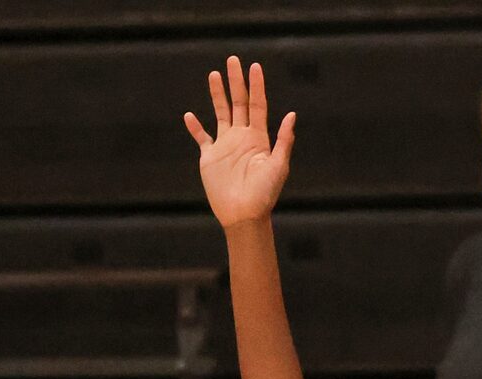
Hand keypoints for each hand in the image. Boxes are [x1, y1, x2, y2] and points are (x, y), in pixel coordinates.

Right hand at [186, 56, 296, 229]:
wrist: (244, 215)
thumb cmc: (264, 194)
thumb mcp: (278, 166)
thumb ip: (283, 140)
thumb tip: (292, 115)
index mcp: (259, 138)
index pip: (257, 105)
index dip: (256, 86)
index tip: (254, 67)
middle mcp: (242, 137)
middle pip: (238, 103)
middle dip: (236, 82)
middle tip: (232, 60)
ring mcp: (225, 145)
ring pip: (220, 113)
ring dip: (217, 94)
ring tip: (214, 75)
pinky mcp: (210, 157)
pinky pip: (202, 138)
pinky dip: (195, 127)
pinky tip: (189, 116)